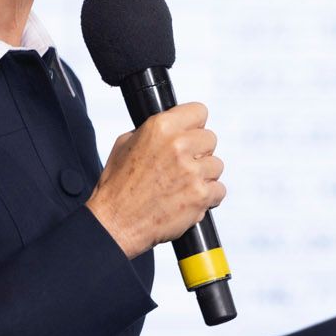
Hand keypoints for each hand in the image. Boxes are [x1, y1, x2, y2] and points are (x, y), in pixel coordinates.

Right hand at [86, 102, 225, 257]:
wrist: (115, 223)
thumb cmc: (117, 187)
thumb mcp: (126, 144)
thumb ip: (152, 131)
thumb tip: (173, 127)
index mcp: (160, 127)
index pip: (199, 111)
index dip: (195, 125)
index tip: (190, 135)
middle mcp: (178, 145)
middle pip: (211, 139)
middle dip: (200, 152)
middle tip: (183, 166)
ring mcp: (192, 171)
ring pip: (217, 165)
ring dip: (204, 176)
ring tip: (183, 186)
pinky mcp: (200, 195)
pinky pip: (219, 190)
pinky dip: (208, 197)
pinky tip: (189, 199)